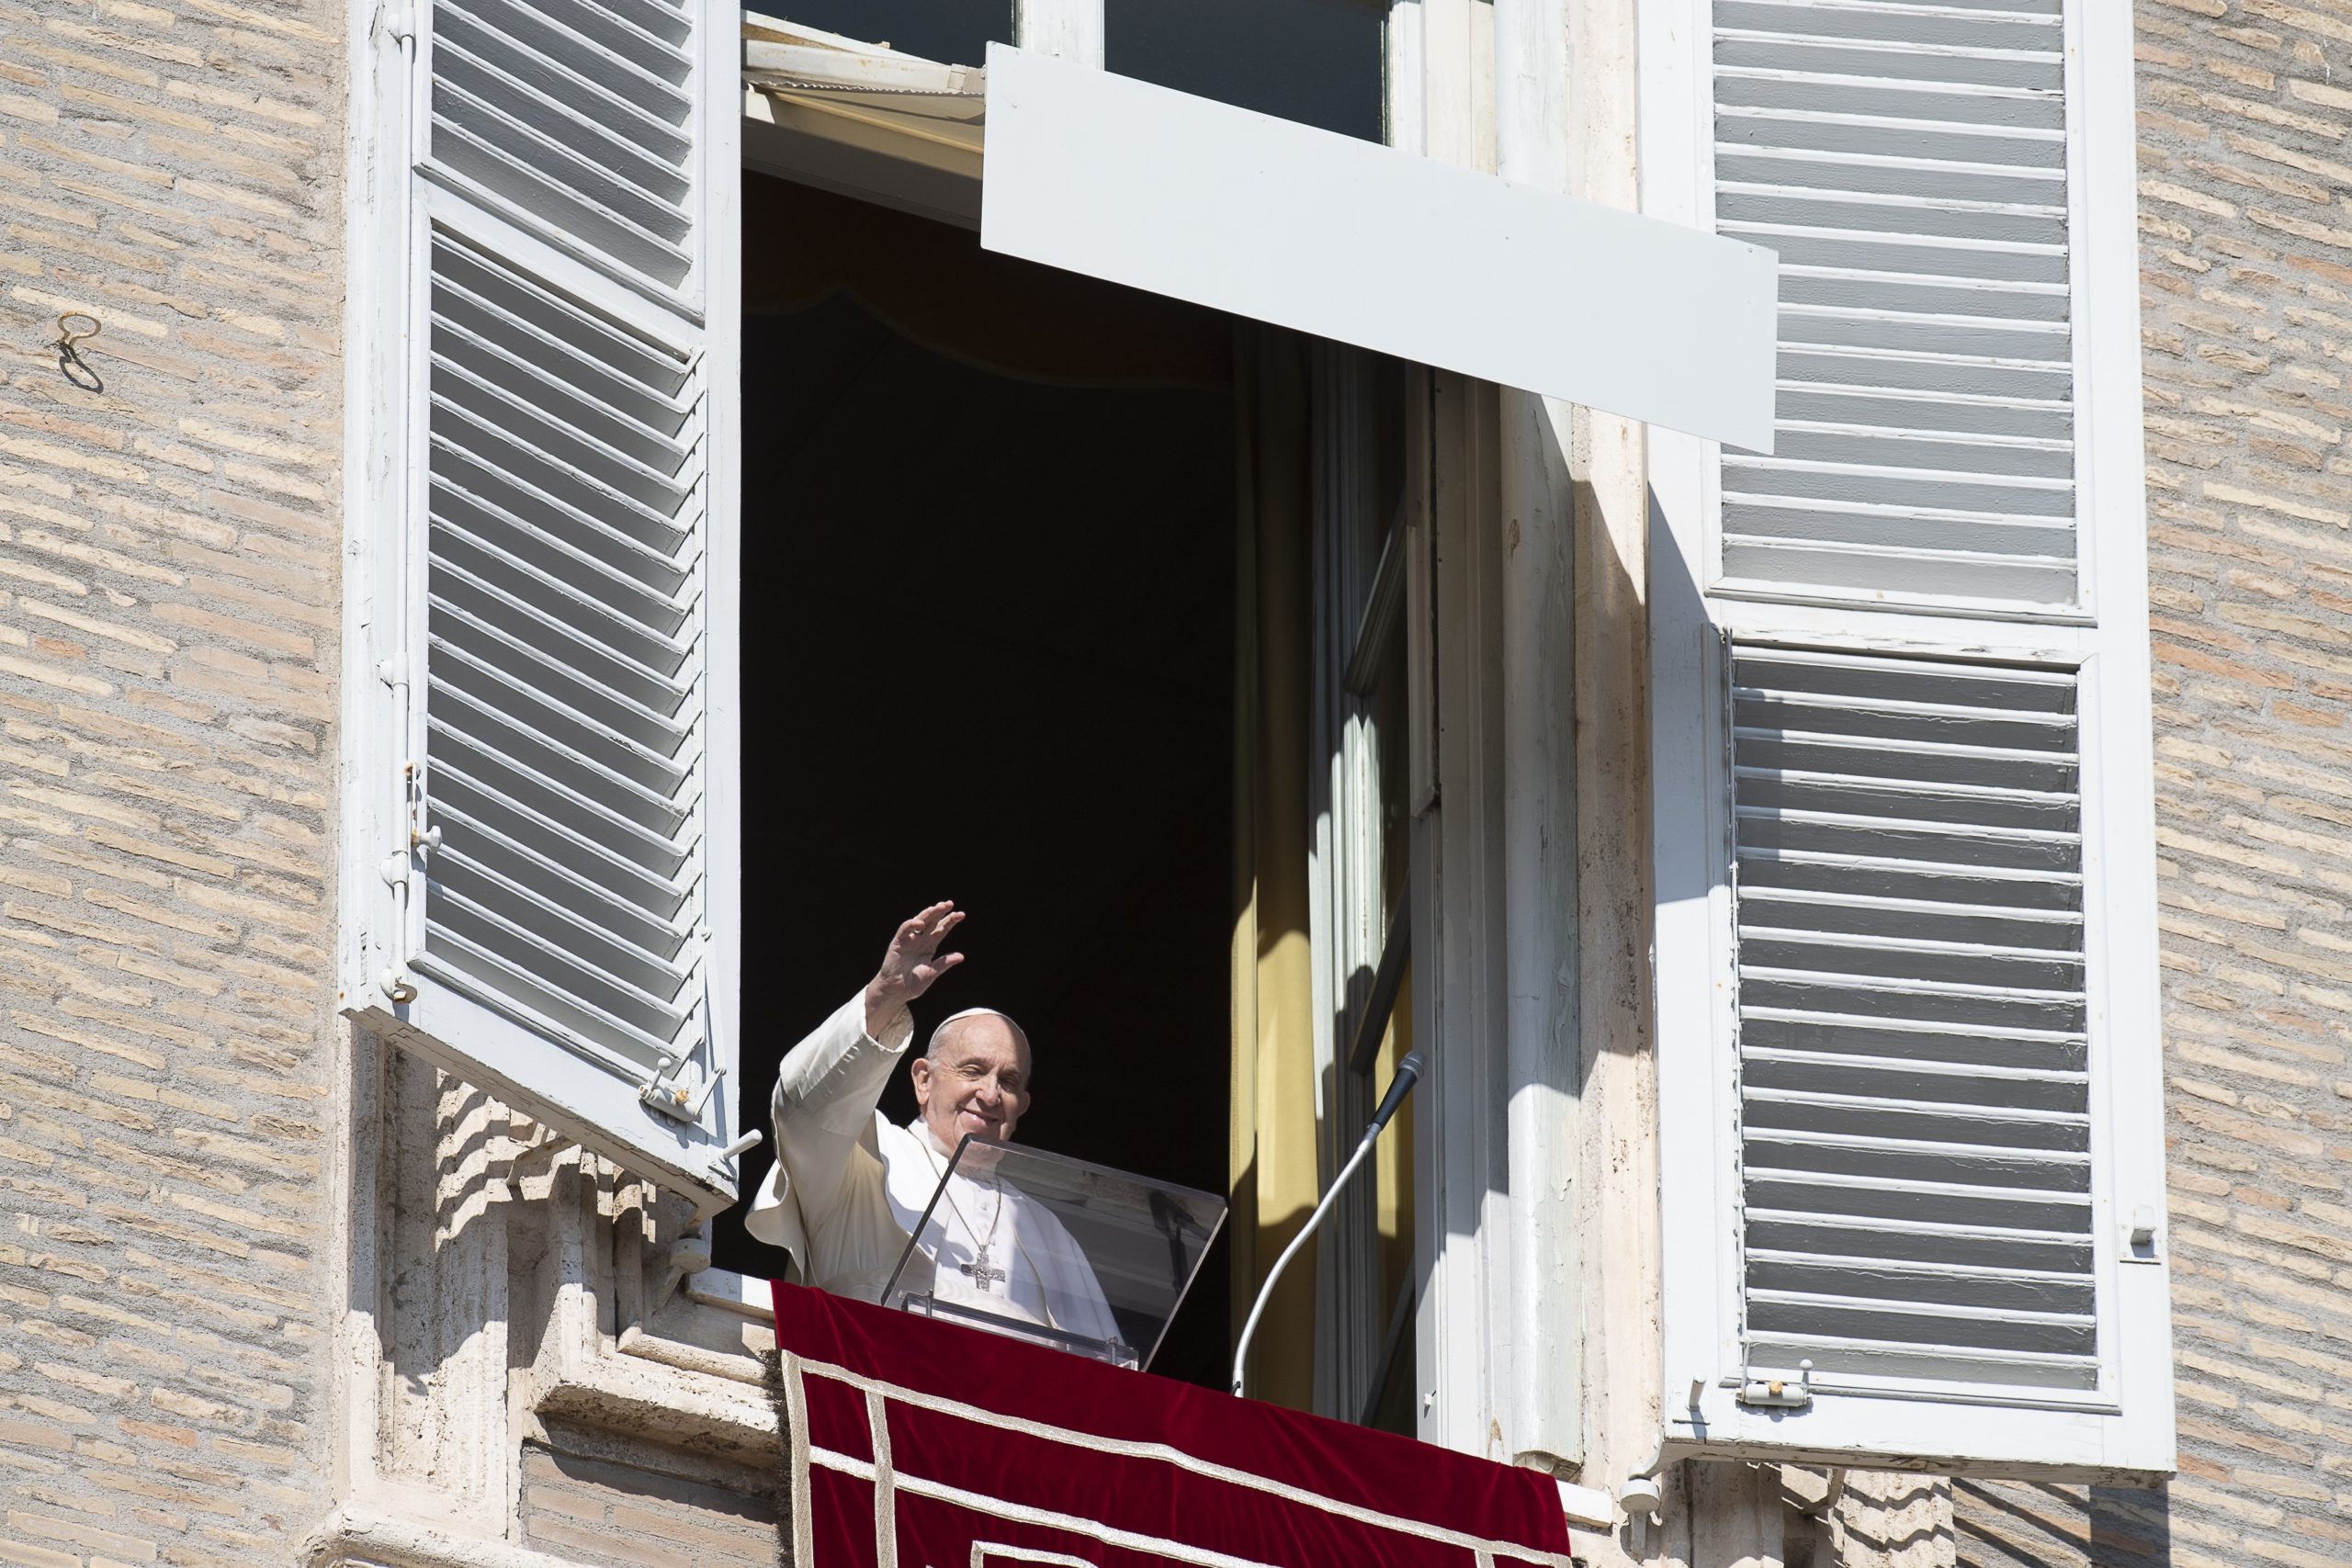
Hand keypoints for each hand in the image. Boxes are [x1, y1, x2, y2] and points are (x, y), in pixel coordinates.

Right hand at [864, 902, 965, 1039]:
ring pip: (920, 921)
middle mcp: (920, 940)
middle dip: (941, 912)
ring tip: (939, 907)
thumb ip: (944, 963)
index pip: (942, 929)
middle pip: (932, 922)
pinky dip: (911, 924)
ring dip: (929, 913)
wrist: (896, 992)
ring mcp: (909, 940)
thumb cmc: (913, 984)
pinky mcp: (898, 943)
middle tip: (950, 904)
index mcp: (929, 946)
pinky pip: (904, 930)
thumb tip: (961, 956)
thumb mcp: (932, 972)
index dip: (950, 921)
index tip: (961, 914)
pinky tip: (920, 922)